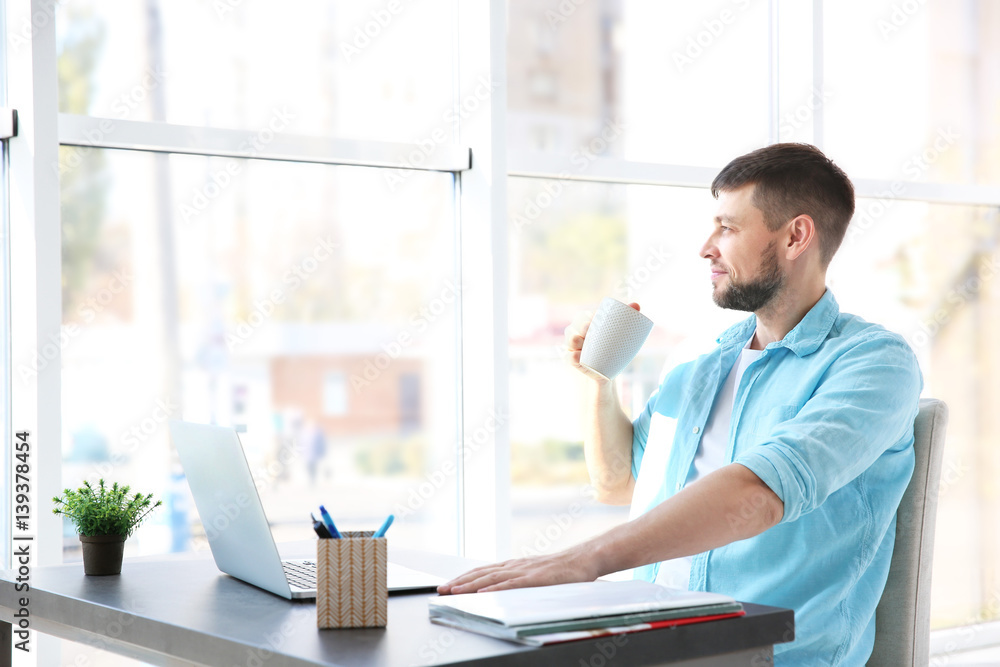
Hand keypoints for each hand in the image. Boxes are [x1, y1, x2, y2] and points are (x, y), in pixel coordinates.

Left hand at [436, 547, 599, 594]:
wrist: (582, 560)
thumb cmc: (560, 570)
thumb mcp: (534, 574)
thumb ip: (517, 579)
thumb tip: (499, 589)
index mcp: (513, 566)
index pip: (482, 571)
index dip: (463, 578)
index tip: (446, 586)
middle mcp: (514, 566)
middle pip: (481, 573)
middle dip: (460, 582)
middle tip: (441, 590)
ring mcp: (525, 571)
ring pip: (492, 578)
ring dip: (471, 585)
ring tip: (455, 591)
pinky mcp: (536, 578)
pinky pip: (513, 584)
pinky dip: (497, 588)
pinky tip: (484, 592)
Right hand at [563, 302, 640, 382]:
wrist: (606, 370)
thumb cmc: (612, 347)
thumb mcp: (620, 334)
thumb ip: (627, 318)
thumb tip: (636, 305)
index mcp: (587, 321)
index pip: (586, 316)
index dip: (591, 316)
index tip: (597, 320)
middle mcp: (577, 331)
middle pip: (576, 324)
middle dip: (582, 326)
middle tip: (590, 329)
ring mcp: (572, 345)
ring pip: (571, 339)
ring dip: (576, 340)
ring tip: (584, 343)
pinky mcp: (570, 358)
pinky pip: (568, 356)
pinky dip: (573, 356)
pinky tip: (579, 357)